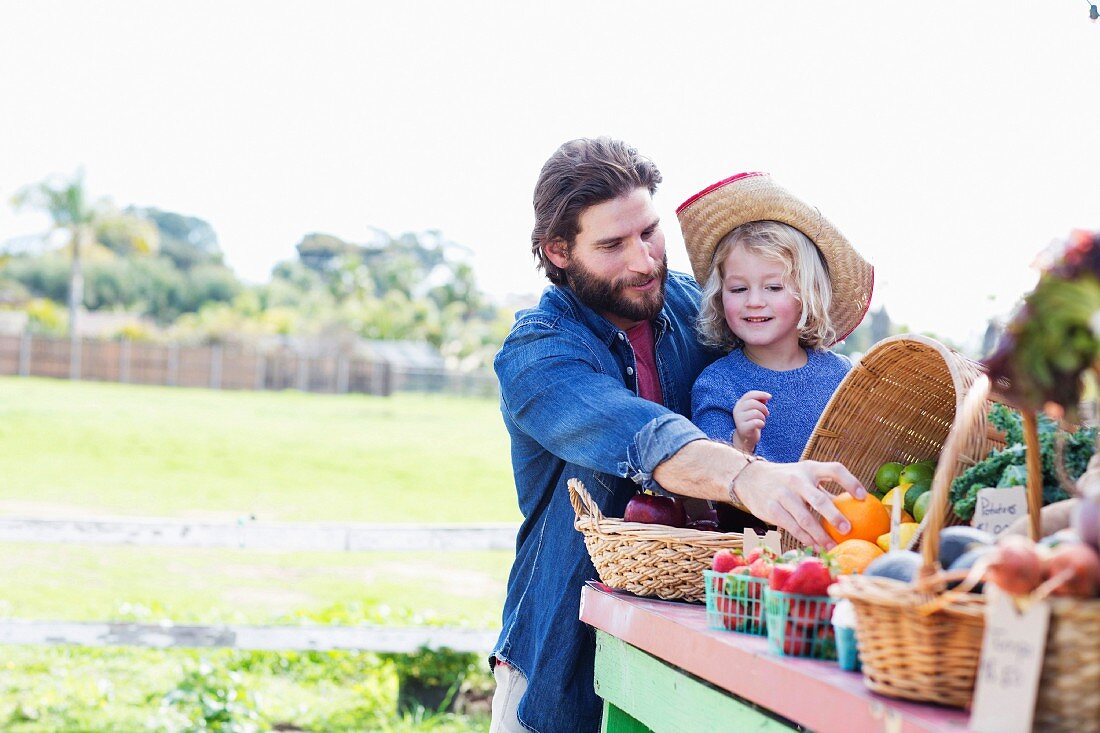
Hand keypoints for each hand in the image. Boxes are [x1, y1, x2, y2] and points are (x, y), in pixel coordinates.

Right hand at [732, 390, 769, 452]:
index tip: (770, 397)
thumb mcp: (755, 409)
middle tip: (766, 414)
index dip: (761, 394)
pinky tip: (761, 426)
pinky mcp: (743, 428)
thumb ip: (759, 402)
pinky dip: (762, 423)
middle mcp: (737, 410)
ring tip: (762, 421)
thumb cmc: (752, 421)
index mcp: (740, 404)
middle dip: (763, 408)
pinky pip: (756, 422)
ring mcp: (738, 419)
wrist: (746, 437)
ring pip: (756, 412)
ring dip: (763, 417)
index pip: (750, 394)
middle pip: (753, 403)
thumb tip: (766, 397)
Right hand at [732, 459, 867, 549]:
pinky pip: (792, 528)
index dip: (851, 482)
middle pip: (819, 499)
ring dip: (820, 536)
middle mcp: (797, 480)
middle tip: (848, 530)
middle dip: (834, 516)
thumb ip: (824, 490)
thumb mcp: (804, 476)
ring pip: (805, 519)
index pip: (834, 470)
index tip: (864, 497)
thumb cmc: (785, 480)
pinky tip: (815, 546)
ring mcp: (783, 495)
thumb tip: (854, 509)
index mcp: (810, 469)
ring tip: (833, 547)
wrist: (750, 478)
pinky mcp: (772, 509)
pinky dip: (805, 539)